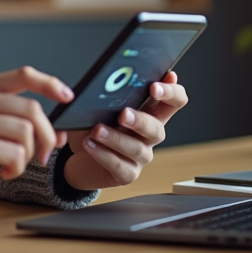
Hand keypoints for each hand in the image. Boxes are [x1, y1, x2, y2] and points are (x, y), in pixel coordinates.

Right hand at [0, 66, 72, 209]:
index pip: (23, 75)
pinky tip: (3, 172)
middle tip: (44, 154)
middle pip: (32, 108)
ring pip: (27, 132)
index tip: (67, 96)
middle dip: (46, 135)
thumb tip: (59, 132)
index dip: (50, 84)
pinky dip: (17, 168)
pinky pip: (17, 154)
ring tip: (14, 163)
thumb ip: (18, 120)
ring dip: (29, 154)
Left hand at [62, 70, 187, 190]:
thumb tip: (102, 79)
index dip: (171, 93)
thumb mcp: (97, 106)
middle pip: (157, 128)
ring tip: (96, 130)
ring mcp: (141, 156)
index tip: (155, 86)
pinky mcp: (127, 174)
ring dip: (115, 138)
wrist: (76, 157)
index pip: (175, 101)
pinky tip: (89, 144)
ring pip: (137, 149)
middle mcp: (149, 135)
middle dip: (141, 120)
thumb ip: (107, 94)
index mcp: (149, 112)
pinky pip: (119, 166)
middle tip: (123, 114)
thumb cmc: (91, 125)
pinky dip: (103, 154)